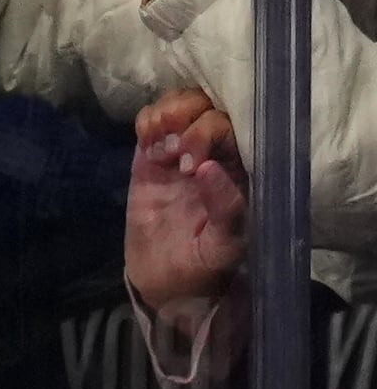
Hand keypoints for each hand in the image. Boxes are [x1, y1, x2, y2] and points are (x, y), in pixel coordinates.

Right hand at [127, 89, 247, 309]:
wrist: (167, 282)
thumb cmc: (205, 264)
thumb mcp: (224, 245)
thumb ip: (225, 208)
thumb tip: (208, 168)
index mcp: (241, 168)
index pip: (233, 126)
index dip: (210, 133)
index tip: (192, 166)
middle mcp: (216, 152)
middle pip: (208, 106)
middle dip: (188, 121)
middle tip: (172, 153)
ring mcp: (181, 153)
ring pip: (180, 106)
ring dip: (167, 115)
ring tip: (157, 144)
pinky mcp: (150, 159)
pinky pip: (151, 123)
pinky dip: (147, 122)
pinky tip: (147, 143)